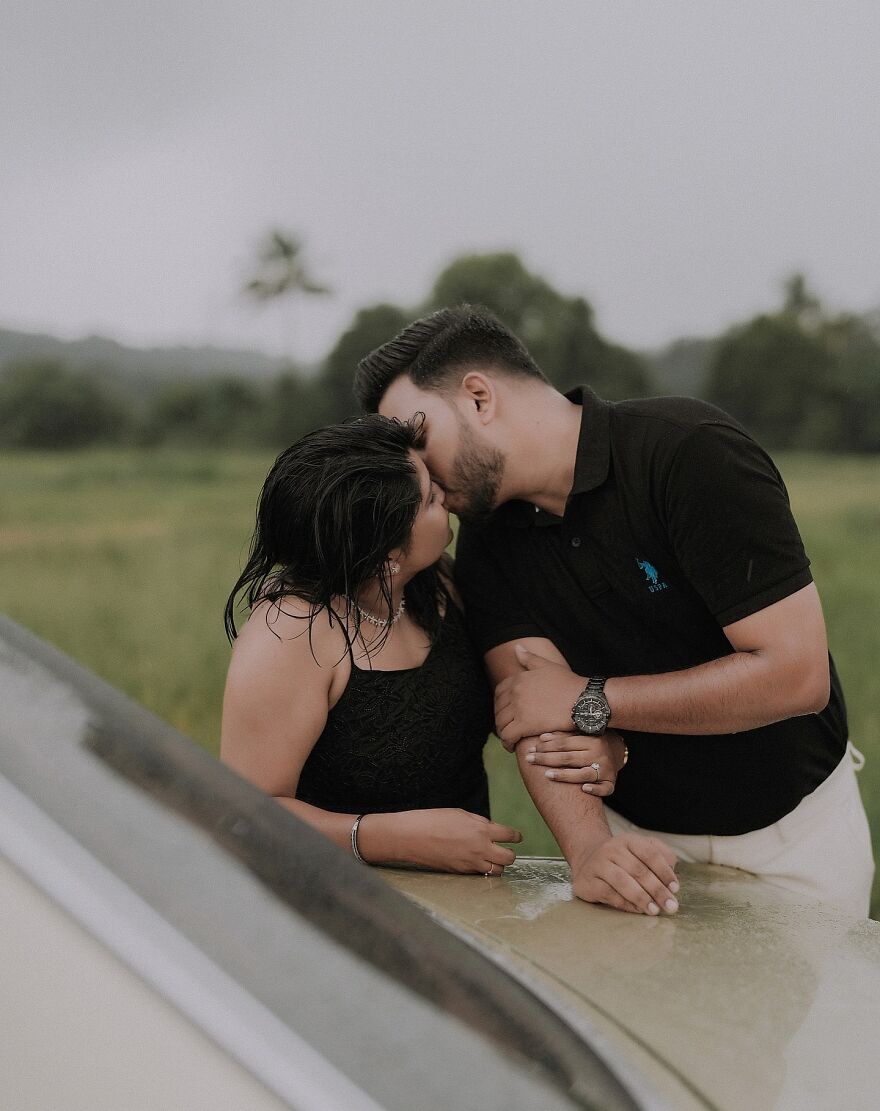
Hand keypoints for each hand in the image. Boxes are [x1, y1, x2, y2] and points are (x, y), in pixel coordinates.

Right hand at [365, 808, 522, 874]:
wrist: (411, 836)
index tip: (517, 837)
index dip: (515, 836)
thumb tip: (490, 829)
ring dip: (498, 865)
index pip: (509, 835)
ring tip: (492, 859)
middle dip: (510, 854)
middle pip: (509, 858)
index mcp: (481, 829)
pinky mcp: (460, 872)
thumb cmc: (433, 820)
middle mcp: (480, 848)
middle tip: (506, 850)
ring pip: (497, 870)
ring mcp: (470, 863)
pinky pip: (480, 874)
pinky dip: (483, 870)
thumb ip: (478, 823)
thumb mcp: (460, 814)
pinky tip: (477, 864)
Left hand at [494, 644, 584, 746]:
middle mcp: (516, 692)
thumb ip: (530, 659)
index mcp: (519, 678)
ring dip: (502, 732)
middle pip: (498, 709)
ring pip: (501, 723)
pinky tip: (512, 747)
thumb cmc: (569, 684)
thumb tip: (517, 648)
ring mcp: (519, 708)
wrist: (583, 700)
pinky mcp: (525, 725)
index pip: (499, 692)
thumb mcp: (548, 666)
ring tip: (509, 738)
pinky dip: (506, 743)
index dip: (500, 703)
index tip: (505, 711)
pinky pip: (507, 736)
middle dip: (500, 719)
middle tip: (507, 727)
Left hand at [525, 729, 626, 796]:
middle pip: (569, 758)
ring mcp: (606, 770)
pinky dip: (595, 789)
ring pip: (583, 774)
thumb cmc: (593, 742)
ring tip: (547, 775)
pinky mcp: (611, 783)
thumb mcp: (581, 735)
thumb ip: (563, 736)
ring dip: (564, 775)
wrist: (618, 750)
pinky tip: (583, 789)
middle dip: (547, 759)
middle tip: (530, 760)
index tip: (532, 749)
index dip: (547, 746)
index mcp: (591, 740)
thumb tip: (541, 738)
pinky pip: (605, 789)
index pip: (565, 744)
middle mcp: (599, 754)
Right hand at [571, 833, 678, 914]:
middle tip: (670, 906)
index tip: (675, 888)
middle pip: (638, 870)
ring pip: (623, 882)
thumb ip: (661, 855)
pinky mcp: (588, 881)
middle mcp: (611, 849)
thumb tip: (672, 871)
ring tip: (655, 911)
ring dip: (642, 898)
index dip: (665, 872)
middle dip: (657, 890)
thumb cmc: (623, 860)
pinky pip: (609, 894)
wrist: (588, 860)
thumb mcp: (641, 850)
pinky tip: (638, 909)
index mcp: (628, 840)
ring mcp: (598, 864)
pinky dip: (626, 904)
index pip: (650, 854)